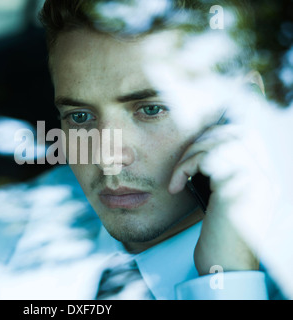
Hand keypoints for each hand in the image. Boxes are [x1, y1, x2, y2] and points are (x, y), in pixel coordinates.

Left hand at [168, 120, 275, 275]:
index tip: (196, 150)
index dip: (218, 135)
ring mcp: (255, 183)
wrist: (224, 269)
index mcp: (266, 180)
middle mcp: (266, 179)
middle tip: (186, 162)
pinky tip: (176, 186)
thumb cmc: (219, 238)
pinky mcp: (236, 190)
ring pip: (220, 144)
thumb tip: (203, 153)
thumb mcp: (225, 202)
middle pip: (236, 133)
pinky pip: (207, 159)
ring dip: (190, 156)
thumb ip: (223, 177)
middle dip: (203, 140)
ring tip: (179, 177)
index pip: (249, 137)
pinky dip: (185, 167)